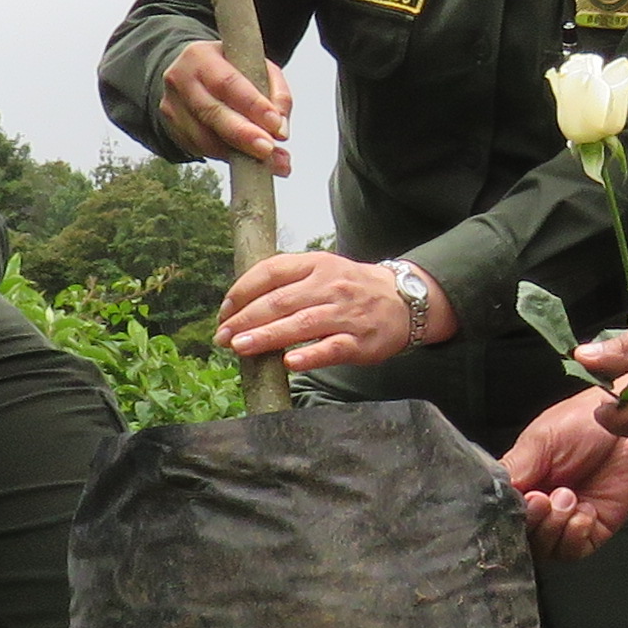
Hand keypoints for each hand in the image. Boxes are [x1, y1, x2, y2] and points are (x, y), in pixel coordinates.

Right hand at [160, 39, 293, 174]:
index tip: (275, 123)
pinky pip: (204, 149)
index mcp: (200, 57)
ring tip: (269, 162)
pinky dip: (229, 157)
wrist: (191, 75)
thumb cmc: (228, 69)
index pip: (227, 82)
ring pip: (206, 138)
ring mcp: (172, 108)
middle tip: (267, 149)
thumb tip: (281, 127)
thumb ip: (276, 91)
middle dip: (242, 134)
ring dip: (239, 154)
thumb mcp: (256, 66)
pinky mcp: (174, 131)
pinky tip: (249, 161)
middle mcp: (181, 80)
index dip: (252, 105)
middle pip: (212, 112)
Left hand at [218, 248, 435, 373]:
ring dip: (267, 336)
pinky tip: (288, 363)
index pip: (270, 272)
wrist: (404, 301)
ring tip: (241, 347)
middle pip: (280, 301)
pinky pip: (331, 348)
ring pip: (301, 324)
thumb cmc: (353, 288)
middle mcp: (329, 286)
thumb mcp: (322, 269)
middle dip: (246, 320)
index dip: (242, 292)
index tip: (224, 312)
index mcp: (316, 264)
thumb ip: (287, 280)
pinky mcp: (359, 340)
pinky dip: (309, 356)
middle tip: (223, 337)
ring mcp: (345, 314)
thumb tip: (242, 302)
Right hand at [497, 388, 627, 558]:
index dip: (508, 515)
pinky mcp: (594, 529)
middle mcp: (543, 504)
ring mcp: (568, 518)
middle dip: (533, 522)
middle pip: (522, 537)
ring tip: (568, 498)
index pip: (503, 513)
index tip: (522, 500)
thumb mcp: (539, 440)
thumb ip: (514, 469)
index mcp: (523, 482)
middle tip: (543, 499)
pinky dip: (575, 535)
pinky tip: (585, 511)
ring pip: (546, 548)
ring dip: (554, 528)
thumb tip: (491, 494)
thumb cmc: (584, 422)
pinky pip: (574, 550)